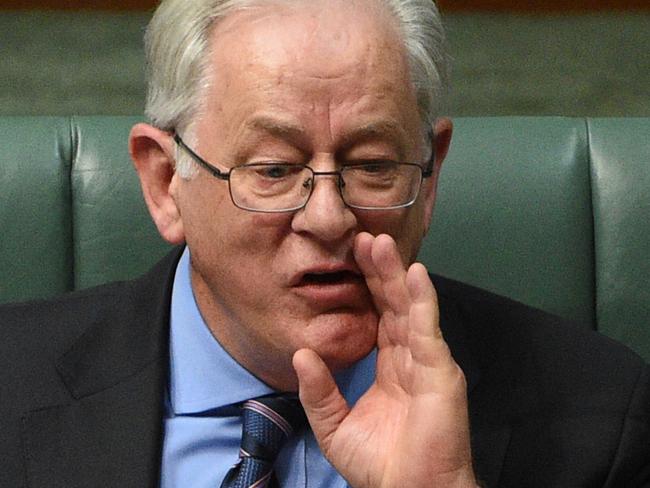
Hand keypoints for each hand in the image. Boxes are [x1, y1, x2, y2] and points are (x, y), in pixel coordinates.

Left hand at [293, 232, 476, 487]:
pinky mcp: (440, 373)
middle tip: (365, 237)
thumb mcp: (335, 426)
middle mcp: (411, 358)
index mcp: (390, 367)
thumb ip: (318, 391)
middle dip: (380, 270)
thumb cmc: (381, 466)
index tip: (351, 257)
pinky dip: (423, 301)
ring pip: (411, 308)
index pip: (378, 315)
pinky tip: (415, 274)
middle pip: (394, 304)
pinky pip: (429, 330)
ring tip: (380, 243)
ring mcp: (428, 362)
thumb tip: (301, 353)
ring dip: (397, 274)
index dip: (366, 287)